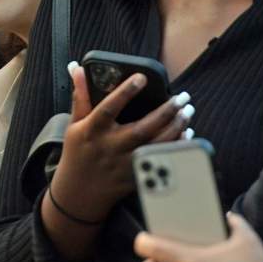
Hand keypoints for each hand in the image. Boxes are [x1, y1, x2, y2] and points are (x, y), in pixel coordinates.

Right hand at [48, 63, 193, 223]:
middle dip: (165, 112)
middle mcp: (110, 147)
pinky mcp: (135, 177)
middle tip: (182, 97)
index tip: (142, 78)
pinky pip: (160, 161)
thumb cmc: (77, 153)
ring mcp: (124, 164)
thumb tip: (78, 68)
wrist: (78, 193)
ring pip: (155, 145)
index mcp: (93, 131)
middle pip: (141, 128)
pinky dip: (175, 148)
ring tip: (188, 111)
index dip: (125, 92)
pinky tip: (187, 134)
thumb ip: (81, 96)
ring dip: (175, 128)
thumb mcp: (75, 124)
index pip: (109, 108)